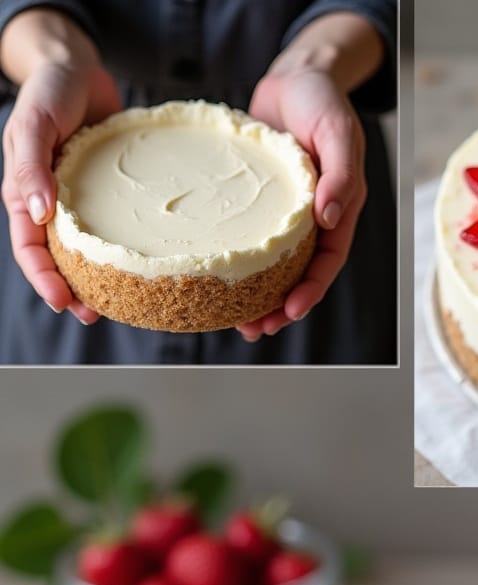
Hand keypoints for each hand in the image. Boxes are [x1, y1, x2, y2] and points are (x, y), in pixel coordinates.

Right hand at [1, 61, 120, 320]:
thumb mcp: (33, 124)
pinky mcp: (108, 196)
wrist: (78, 67)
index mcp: (25, 194)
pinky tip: (143, 266)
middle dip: (72, 292)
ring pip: (86, 252)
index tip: (63, 302)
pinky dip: (124, 250)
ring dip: (99, 279)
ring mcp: (80, 203)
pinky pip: (114, 228)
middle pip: (57, 260)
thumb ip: (31, 167)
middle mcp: (52, 205)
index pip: (29, 249)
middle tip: (93, 315)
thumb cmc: (49, 91)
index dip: (43, 279)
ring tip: (119, 303)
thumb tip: (38, 214)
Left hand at [238, 66, 366, 341]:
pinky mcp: (257, 205)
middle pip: (299, 275)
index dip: (311, 290)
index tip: (291, 310)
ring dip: (257, 297)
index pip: (327, 261)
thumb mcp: (338, 130)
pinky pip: (247, 239)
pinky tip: (215, 279)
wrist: (294, 76)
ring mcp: (284, 216)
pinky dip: (235, 263)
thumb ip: (341, 172)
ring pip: (273, 267)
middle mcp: (313, 220)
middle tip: (257, 329)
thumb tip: (331, 217)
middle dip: (280, 307)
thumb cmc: (321, 99)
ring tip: (238, 323)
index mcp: (338, 210)